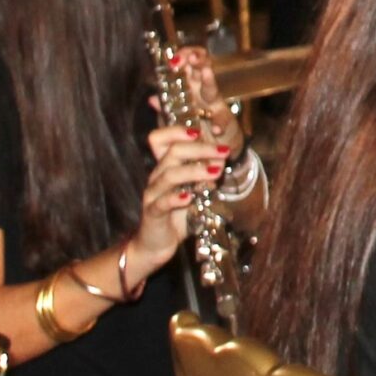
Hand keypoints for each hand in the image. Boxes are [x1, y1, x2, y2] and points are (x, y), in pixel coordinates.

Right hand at [129, 120, 226, 285]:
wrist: (157, 244)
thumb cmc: (177, 214)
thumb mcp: (194, 190)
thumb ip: (205, 175)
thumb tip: (222, 158)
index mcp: (165, 167)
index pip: (160, 139)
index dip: (176, 130)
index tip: (199, 131)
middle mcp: (157, 177)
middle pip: (172, 153)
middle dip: (200, 149)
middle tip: (223, 151)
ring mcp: (152, 194)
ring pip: (169, 175)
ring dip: (195, 171)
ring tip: (216, 171)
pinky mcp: (152, 213)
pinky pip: (162, 202)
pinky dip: (176, 198)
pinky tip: (189, 197)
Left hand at [163, 44, 243, 154]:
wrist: (214, 147)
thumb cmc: (194, 127)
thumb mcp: (177, 118)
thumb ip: (166, 108)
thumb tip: (151, 99)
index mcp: (190, 87)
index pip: (188, 64)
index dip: (182, 57)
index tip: (173, 59)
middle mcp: (202, 91)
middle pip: (201, 67)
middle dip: (196, 58)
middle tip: (190, 57)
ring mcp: (215, 104)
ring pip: (212, 88)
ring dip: (208, 79)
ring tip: (205, 71)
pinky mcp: (225, 120)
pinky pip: (222, 120)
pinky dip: (219, 124)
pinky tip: (216, 128)